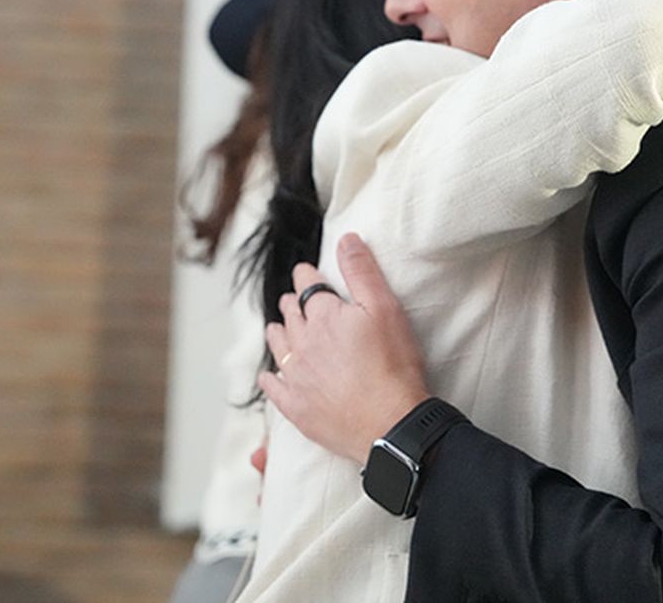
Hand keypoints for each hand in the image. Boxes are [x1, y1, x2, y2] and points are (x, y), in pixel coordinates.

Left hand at [258, 233, 430, 465]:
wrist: (389, 423)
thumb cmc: (394, 365)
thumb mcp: (384, 308)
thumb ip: (362, 271)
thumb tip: (346, 239)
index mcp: (324, 316)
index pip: (309, 286)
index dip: (308, 275)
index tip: (306, 272)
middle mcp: (303, 343)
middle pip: (291, 315)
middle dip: (292, 303)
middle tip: (293, 299)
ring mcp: (297, 376)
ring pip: (279, 347)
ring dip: (278, 334)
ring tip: (276, 327)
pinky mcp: (297, 408)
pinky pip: (274, 389)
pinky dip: (269, 379)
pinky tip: (268, 377)